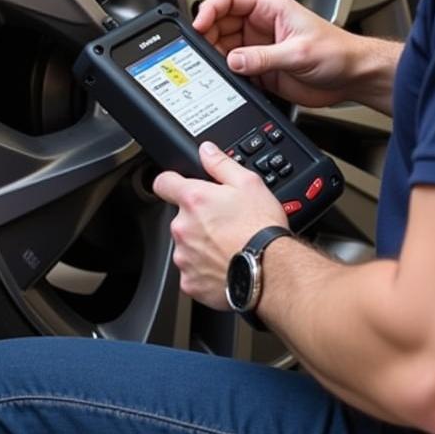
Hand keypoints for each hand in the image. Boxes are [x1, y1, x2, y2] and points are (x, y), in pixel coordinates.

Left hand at [152, 141, 287, 309]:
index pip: (164, 183)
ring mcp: (184, 256)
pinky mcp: (190, 282)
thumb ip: (220, 164)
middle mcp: (182, 227)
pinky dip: (205, 270)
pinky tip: (225, 264)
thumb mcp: (248, 183)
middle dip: (197, 219)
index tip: (178, 187)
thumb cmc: (261, 229)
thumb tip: (206, 151)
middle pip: (180, 217)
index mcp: (194, 200)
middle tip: (223, 223)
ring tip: (228, 246)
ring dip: (201, 245)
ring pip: (186, 245)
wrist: (270, 271)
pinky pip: (192, 272)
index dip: (172, 182)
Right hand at [192, 0, 361, 107]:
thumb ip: (263, 57)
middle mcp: (262, 24)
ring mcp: (259, 46)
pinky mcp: (261, 67)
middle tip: (202, 52)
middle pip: (220, 21)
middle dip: (208, 35)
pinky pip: (234, 68)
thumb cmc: (338, 53)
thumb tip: (233, 60)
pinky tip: (226, 80)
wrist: (352, 77)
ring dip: (215, 57)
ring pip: (223, 45)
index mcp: (271, 8)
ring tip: (212, 68)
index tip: (199, 25)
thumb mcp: (299, 53)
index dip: (210, 8)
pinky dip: (226, 74)